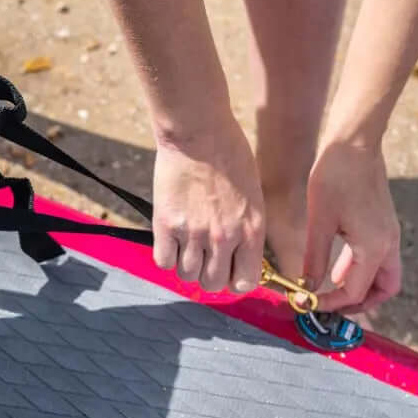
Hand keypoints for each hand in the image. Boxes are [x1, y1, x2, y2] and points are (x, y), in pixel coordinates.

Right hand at [151, 118, 265, 293]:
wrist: (199, 132)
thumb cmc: (229, 157)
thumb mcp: (253, 196)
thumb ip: (247, 231)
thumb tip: (237, 260)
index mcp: (251, 229)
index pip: (244, 282)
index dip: (234, 280)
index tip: (228, 270)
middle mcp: (224, 236)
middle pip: (212, 284)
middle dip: (209, 276)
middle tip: (205, 258)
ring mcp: (194, 233)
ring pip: (187, 275)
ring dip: (187, 265)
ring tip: (187, 245)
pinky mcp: (167, 226)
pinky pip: (164, 262)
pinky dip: (167, 257)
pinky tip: (171, 241)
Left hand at [304, 139, 401, 313]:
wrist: (355, 142)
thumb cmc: (335, 177)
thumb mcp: (319, 224)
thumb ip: (315, 261)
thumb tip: (307, 289)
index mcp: (374, 247)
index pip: (355, 292)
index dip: (331, 304)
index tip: (308, 304)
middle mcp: (388, 243)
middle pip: (383, 290)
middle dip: (359, 304)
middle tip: (330, 307)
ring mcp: (388, 233)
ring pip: (383, 276)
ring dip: (359, 287)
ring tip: (328, 291)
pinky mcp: (383, 224)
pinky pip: (377, 258)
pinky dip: (359, 269)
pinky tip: (334, 268)